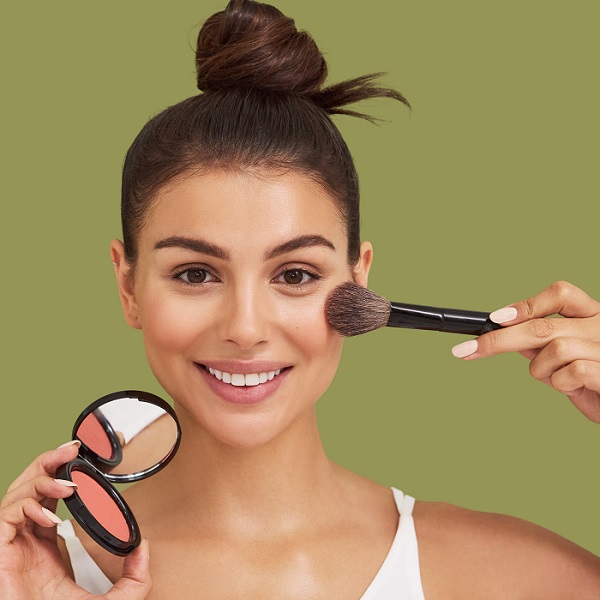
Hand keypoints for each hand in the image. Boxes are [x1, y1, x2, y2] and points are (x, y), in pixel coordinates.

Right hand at [0, 441, 151, 599]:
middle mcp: (28, 540)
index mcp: (47, 544)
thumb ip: (135, 577)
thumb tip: (143, 547)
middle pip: (30, 486)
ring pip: (17, 495)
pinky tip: (50, 516)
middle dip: (48, 462)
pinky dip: (27, 508)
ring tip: (68, 484)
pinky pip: (6, 519)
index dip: (61, 472)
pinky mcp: (2, 555)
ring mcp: (14, 546)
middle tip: (72, 450)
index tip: (82, 456)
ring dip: (41, 480)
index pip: (48, 497)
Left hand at [451, 281, 599, 423]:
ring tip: (558, 380)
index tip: (495, 318)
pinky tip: (575, 388)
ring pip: (554, 348)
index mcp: (592, 316)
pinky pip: (571, 371)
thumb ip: (542, 344)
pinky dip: (561, 383)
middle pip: (542, 325)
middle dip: (499, 340)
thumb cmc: (596, 383)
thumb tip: (505, 331)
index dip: (525, 305)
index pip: (560, 293)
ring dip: (542, 370)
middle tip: (467, 350)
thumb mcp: (565, 360)